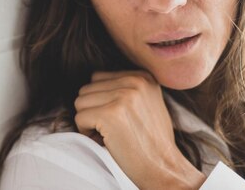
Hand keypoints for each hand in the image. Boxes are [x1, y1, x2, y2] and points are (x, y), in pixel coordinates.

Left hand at [74, 70, 205, 189]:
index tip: (117, 118)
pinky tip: (105, 141)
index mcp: (142, 76)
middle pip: (87, 89)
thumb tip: (93, 79)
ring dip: (89, 121)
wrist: (165, 168)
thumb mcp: (147, 102)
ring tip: (109, 134)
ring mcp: (123, 97)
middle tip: (111, 129)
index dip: (101, 102)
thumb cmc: (152, 140)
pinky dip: (86, 132)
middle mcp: (134, 81)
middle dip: (93, 111)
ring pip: (80, 102)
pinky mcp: (110, 114)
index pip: (97, 78)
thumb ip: (126, 88)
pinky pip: (79, 117)